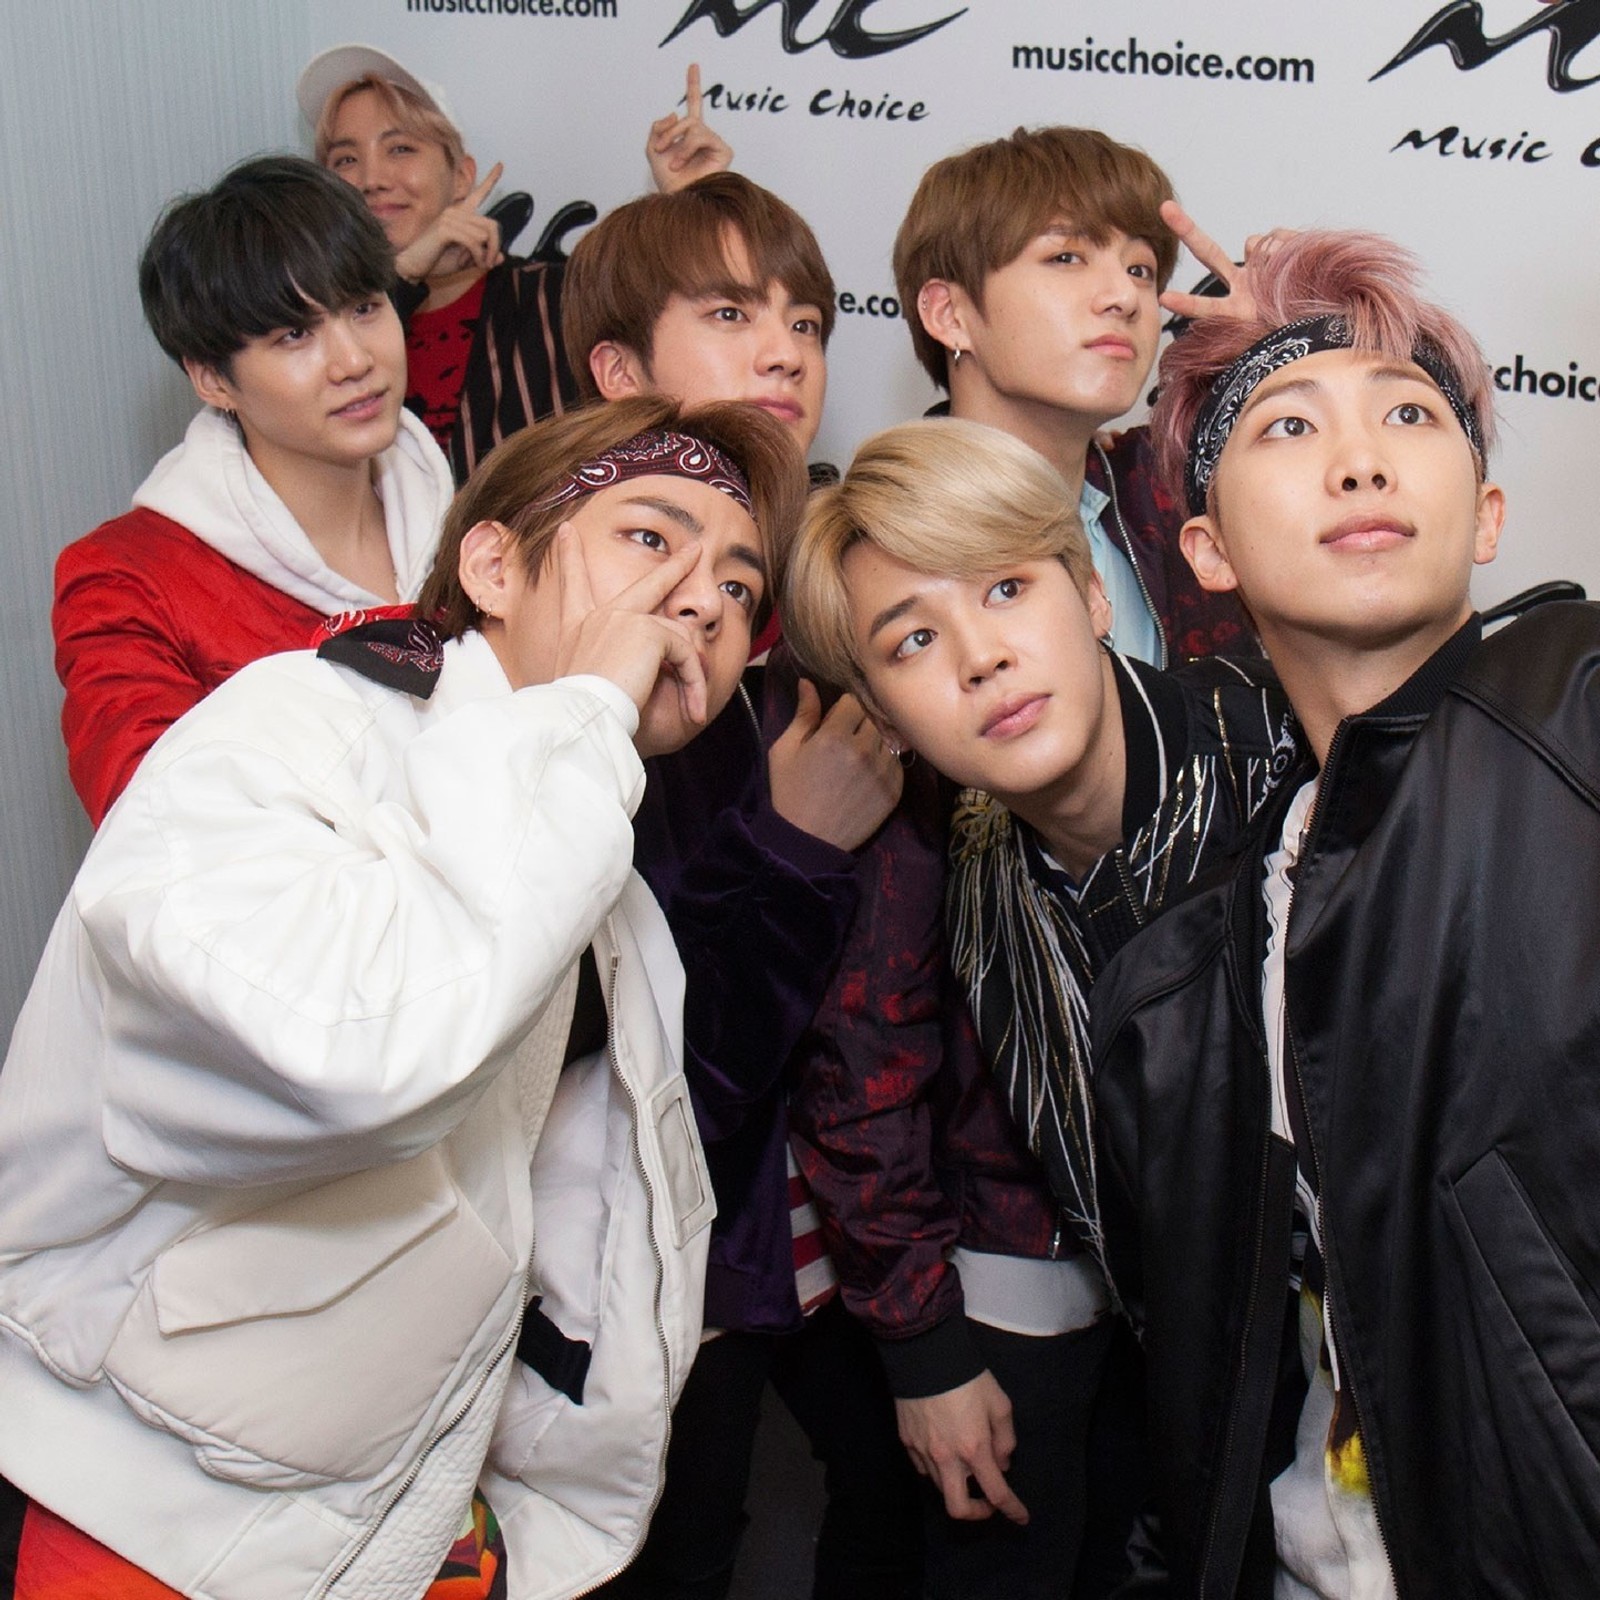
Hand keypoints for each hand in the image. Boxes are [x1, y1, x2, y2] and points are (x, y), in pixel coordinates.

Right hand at [394, 162, 505, 282]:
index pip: (477, 194)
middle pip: (492, 224)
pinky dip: (479, 255)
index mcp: (459, 215)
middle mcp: (455, 211)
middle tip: (490, 263)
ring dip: (486, 255)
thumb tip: (502, 257)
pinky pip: (474, 241)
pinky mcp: (444, 228)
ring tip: (480, 265)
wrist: (413, 267)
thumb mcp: (464, 261)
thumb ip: (483, 256)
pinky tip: (475, 263)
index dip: (490, 180)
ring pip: (484, 234)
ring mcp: (449, 218)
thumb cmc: (436, 262)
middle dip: (496, 247)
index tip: (501, 165)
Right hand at [551, 526, 707, 734]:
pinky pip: (686, 655)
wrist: (581, 714)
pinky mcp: (649, 631)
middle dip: (676, 565)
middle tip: (695, 548)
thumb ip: (617, 668)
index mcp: (579, 628)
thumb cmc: (584, 711)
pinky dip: (694, 685)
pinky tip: (692, 710)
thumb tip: (653, 666)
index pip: (574, 586)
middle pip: (648, 583)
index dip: (569, 558)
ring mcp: (625, 618)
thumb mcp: (591, 684)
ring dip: (693, 677)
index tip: (565, 533)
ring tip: (695, 711)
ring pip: (678, 639)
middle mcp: (600, 616)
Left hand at [648, 64, 733, 193]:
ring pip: (694, 125)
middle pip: (687, 117)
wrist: (677, 200)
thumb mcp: (652, 148)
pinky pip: (702, 135)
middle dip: (669, 131)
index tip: (693, 65)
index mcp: (689, 135)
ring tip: (672, 163)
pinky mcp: (724, 151)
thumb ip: (658, 126)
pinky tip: (682, 163)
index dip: (693, 85)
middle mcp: (704, 137)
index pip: (693, 105)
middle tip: (659, 149)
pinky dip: (687, 147)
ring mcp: (715, 143)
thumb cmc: (667, 182)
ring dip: (677, 141)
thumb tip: (676, 112)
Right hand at [767, 681, 902, 850]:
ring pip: (887, 739)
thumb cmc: (789, 792)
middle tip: (844, 741)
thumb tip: (808, 681)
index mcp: (834, 736)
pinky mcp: (895, 791)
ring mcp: (883, 772)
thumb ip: (803, 714)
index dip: (842, 710)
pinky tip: (866, 776)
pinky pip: (896, 763)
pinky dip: (885, 764)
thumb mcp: (785, 750)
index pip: (853, 701)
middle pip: (872, 718)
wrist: (806, 840)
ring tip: (856, 760)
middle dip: (859, 724)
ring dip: (875, 743)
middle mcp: (864, 750)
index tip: (834, 723)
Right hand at [895, 1371, 1028, 1524]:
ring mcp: (922, 1451)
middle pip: (958, 1508)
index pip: (996, 1492)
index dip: (1012, 1509)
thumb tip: (1001, 1463)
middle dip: (976, 1513)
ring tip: (965, 1465)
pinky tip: (943, 1452)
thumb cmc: (967, 1376)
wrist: (924, 1353)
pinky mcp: (906, 1441)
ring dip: (957, 1484)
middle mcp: (946, 1457)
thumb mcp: (999, 1402)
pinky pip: (923, 1468)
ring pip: (940, 1487)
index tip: (1021, 1516)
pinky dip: (936, 1469)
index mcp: (974, 1448)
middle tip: (986, 1501)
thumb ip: (1005, 1438)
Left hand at [1157, 199, 1296, 325]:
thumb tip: (1264, 253)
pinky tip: (1299, 261)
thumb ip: (1264, 301)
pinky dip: (1289, 245)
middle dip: (1187, 231)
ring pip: (1254, 243)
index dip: (1187, 303)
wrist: (1327, 314)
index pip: (1207, 306)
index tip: (1163, 298)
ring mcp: (1258, 265)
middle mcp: (1241, 284)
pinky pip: (1277, 237)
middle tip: (1165, 208)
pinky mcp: (1279, 246)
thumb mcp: (1275, 331)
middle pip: (1209, 253)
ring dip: (1273, 256)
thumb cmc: (1298, 328)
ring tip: (1291, 278)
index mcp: (1236, 310)